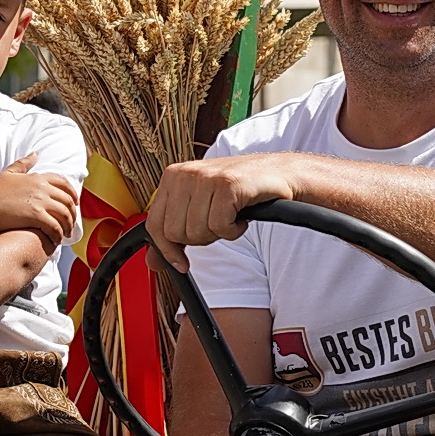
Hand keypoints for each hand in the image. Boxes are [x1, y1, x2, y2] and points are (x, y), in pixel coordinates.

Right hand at [0, 153, 78, 242]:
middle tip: (71, 224)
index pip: (64, 184)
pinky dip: (59, 234)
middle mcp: (43, 188)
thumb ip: (24, 163)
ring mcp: (41, 202)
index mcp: (39, 178)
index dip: (73, 194)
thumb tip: (36, 153)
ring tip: (66, 234)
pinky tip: (56, 240)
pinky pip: (55, 227)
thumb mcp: (10, 172)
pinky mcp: (37, 216)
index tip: (75, 203)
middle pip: (68, 201)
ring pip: (65, 215)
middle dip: (72, 214)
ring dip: (68, 226)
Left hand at [146, 155, 306, 271]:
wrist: (281, 173)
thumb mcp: (199, 209)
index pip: (155, 225)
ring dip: (219, 233)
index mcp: (172, 177)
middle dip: (200, 239)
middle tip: (217, 224)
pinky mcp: (227, 185)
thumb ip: (174, 234)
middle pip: (176, 234)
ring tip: (230, 216)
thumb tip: (153, 262)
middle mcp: (185, 174)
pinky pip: (220, 227)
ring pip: (197, 232)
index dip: (168, 251)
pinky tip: (241, 216)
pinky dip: (234, 230)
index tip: (182, 262)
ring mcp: (206, 178)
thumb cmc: (240, 190)